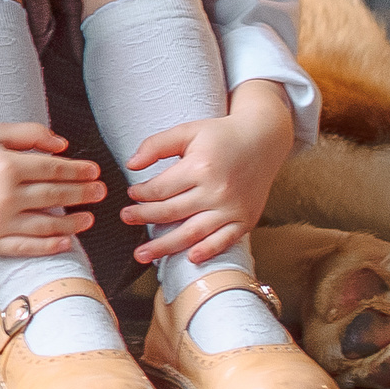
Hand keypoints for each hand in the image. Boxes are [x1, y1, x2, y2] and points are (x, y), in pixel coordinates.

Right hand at [0, 117, 105, 255]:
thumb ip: (31, 133)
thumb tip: (64, 146)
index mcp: (7, 166)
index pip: (55, 170)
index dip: (79, 171)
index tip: (95, 171)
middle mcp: (4, 196)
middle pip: (55, 196)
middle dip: (83, 194)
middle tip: (101, 193)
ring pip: (46, 226)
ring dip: (73, 223)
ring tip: (90, 218)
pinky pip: (26, 248)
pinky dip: (49, 247)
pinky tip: (66, 242)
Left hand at [120, 79, 294, 267]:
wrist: (263, 140)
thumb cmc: (221, 135)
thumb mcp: (188, 131)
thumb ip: (157, 145)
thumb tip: (131, 164)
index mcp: (200, 167)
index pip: (161, 189)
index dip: (142, 194)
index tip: (132, 195)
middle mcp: (217, 190)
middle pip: (172, 212)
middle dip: (144, 218)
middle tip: (126, 219)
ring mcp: (232, 208)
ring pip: (192, 233)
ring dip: (165, 246)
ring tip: (143, 254)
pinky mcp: (245, 219)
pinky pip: (224, 241)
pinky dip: (207, 251)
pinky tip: (190, 258)